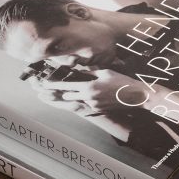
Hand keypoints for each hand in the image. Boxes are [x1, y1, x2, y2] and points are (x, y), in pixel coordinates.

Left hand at [30, 69, 144, 117]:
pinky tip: (73, 101)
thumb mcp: (105, 72)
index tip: (43, 84)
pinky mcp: (98, 110)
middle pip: (66, 97)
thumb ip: (90, 71)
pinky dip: (78, 103)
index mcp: (89, 87)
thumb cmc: (121, 81)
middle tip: (43, 91)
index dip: (53, 85)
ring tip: (53, 97)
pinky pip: (84, 107)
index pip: (66, 85)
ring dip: (65, 99)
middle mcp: (89, 98)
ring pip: (74, 103)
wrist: (135, 96)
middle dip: (56, 93)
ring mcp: (93, 106)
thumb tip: (78, 68)